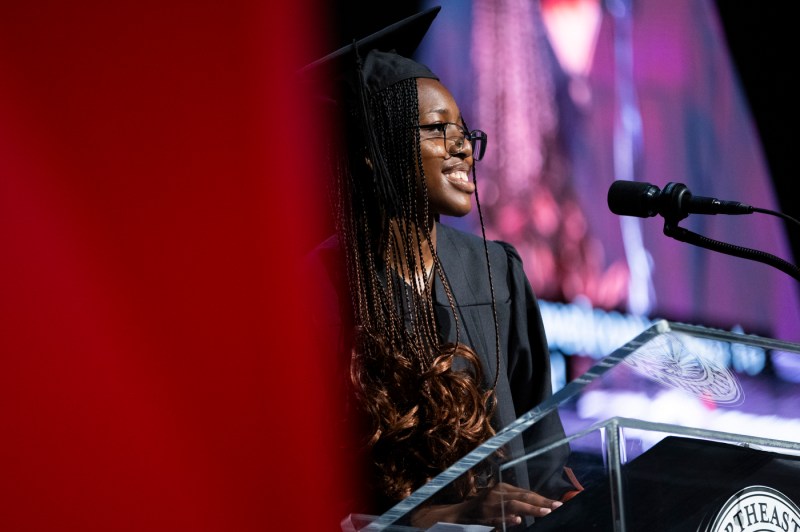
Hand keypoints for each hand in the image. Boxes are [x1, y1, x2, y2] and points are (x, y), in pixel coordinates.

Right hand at [410, 482, 562, 529]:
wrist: (457, 516)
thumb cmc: (480, 511)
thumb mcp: (499, 504)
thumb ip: (515, 506)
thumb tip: (536, 510)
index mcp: (503, 489)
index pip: (527, 494)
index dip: (542, 499)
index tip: (558, 504)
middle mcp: (497, 493)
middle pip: (523, 497)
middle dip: (541, 502)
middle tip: (557, 507)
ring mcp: (490, 504)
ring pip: (514, 505)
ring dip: (530, 509)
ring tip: (545, 512)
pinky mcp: (483, 515)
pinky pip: (498, 517)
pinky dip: (508, 519)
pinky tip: (517, 521)